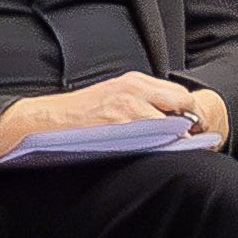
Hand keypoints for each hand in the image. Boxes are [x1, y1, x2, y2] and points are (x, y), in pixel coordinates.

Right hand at [0, 73, 220, 162]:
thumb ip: (142, 104)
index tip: (191, 131)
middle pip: (182, 104)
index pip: (179, 94)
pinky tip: (158, 156)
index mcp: (135, 81)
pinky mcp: (118, 126)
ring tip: (176, 153)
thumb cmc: (80, 115)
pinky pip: (152, 138)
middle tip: (188, 143)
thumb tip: (172, 122)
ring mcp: (127, 107)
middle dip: (189, 124)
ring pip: (171, 123)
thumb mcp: (114, 98)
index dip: (188, 114)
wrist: (45, 121)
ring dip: (177, 139)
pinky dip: (160, 146)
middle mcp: (134, 89)